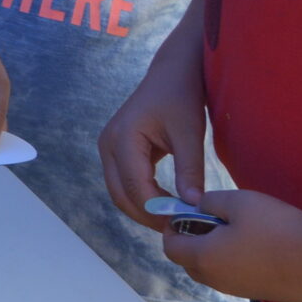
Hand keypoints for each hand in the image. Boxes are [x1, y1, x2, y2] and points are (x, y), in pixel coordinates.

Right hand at [99, 60, 208, 224]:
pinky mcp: (115, 150)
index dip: (157, 210)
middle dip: (147, 215)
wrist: (171, 73)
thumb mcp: (190, 134)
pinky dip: (140, 197)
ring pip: (119, 192)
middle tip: (178, 228)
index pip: (136, 187)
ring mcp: (108, 147)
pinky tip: (165, 202)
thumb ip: (190, 170)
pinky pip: (123, 182)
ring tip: (173, 217)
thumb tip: (193, 206)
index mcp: (124, 138)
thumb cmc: (181, 97)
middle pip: (120, 195)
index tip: (184, 223)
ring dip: (142, 209)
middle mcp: (108, 144)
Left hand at [162, 188, 301, 301]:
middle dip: (191, 242)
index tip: (185, 212)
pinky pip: (234, 278)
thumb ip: (209, 202)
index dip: (172, 228)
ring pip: (212, 272)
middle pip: (188, 263)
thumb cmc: (275, 227)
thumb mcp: (237, 201)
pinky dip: (234, 264)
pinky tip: (256, 246)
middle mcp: (217, 281)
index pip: (170, 248)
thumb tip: (199, 208)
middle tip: (210, 220)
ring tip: (236, 230)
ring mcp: (239, 291)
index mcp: (204, 258)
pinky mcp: (259, 294)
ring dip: (213, 253)